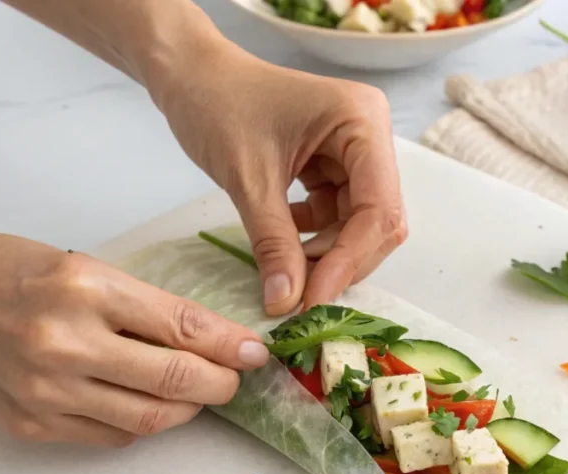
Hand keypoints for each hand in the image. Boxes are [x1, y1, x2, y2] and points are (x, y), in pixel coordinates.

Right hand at [0, 229, 270, 446]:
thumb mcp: (78, 265)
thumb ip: (138, 305)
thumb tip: (202, 338)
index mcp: (84, 287)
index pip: (180, 325)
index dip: (229, 344)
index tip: (255, 352)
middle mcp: (66, 342)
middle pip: (174, 379)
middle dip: (221, 384)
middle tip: (235, 379)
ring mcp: (47, 391)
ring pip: (149, 418)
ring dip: (187, 409)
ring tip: (198, 394)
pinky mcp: (32, 424)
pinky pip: (110, 436)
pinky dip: (141, 423)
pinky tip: (149, 405)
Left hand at [149, 41, 407, 315]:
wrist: (189, 75)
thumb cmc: (216, 104)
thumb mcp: (248, 178)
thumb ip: (273, 243)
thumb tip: (287, 303)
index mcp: (362, 122)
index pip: (378, 208)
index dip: (350, 260)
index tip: (313, 300)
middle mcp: (370, 136)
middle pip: (377, 221)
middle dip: (342, 260)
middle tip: (300, 297)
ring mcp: (354, 152)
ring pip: (359, 225)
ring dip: (327, 254)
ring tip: (287, 273)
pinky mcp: (334, 166)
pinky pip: (337, 216)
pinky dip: (314, 239)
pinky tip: (284, 245)